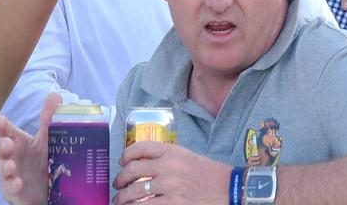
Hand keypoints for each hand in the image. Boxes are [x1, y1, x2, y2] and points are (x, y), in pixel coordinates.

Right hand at [0, 92, 59, 204]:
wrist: (49, 187)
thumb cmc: (43, 159)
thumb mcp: (47, 138)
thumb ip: (49, 119)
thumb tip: (55, 95)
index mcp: (18, 142)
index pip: (6, 132)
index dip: (2, 126)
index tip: (1, 121)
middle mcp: (12, 157)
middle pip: (1, 150)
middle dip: (1, 146)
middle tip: (7, 143)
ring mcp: (11, 175)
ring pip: (3, 170)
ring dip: (5, 167)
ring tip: (11, 166)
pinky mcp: (15, 191)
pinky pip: (10, 189)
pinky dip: (12, 185)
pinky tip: (18, 182)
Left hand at [113, 140, 229, 203]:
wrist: (228, 188)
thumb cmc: (209, 173)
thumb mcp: (188, 157)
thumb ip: (167, 157)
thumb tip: (143, 164)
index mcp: (173, 151)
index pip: (140, 148)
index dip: (126, 155)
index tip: (121, 162)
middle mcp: (168, 167)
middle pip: (132, 170)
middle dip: (120, 179)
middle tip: (118, 185)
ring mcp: (169, 187)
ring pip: (134, 192)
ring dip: (122, 198)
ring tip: (120, 201)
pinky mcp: (172, 204)